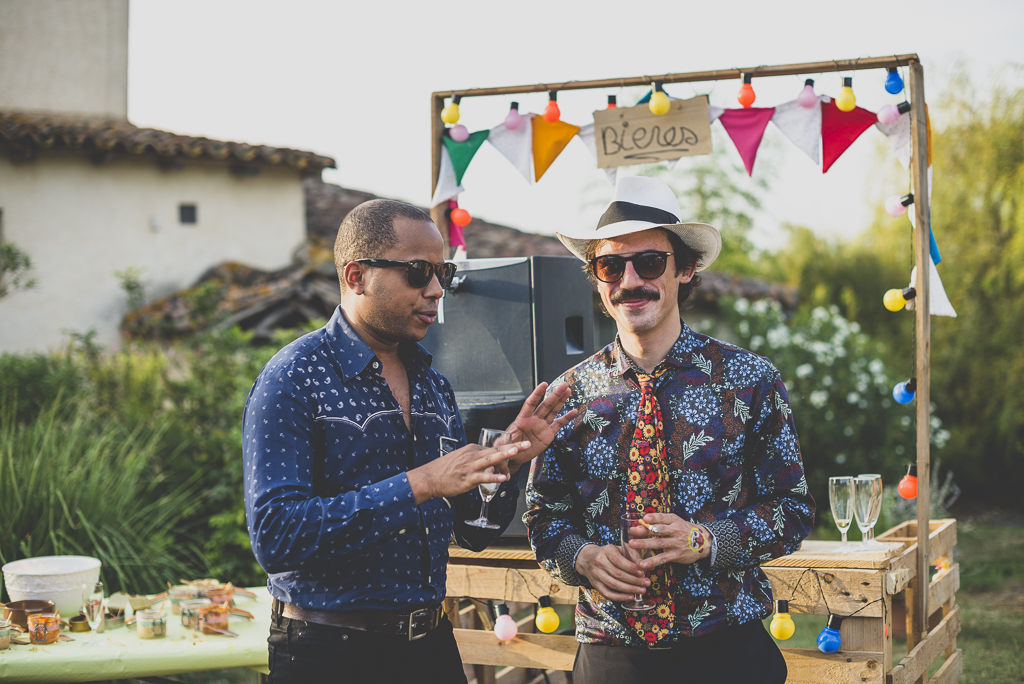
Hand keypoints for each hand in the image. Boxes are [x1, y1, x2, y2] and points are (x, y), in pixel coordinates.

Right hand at [407, 441, 528, 503]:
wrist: (429, 478)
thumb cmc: (444, 470)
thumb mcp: (461, 458)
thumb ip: (475, 459)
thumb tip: (488, 462)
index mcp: (472, 449)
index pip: (494, 449)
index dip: (507, 452)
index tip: (518, 450)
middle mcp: (472, 455)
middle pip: (496, 450)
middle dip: (513, 447)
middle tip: (526, 444)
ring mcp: (470, 467)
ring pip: (490, 459)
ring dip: (504, 456)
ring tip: (516, 452)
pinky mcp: (468, 479)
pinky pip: (483, 477)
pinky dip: (493, 477)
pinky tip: (502, 478)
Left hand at [506, 382, 577, 473]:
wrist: (516, 456)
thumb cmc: (508, 447)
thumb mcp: (504, 443)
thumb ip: (506, 441)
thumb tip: (507, 441)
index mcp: (522, 419)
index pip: (530, 403)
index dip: (537, 394)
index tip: (544, 384)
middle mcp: (533, 420)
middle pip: (546, 405)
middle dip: (554, 394)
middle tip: (563, 385)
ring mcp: (542, 426)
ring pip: (553, 411)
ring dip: (561, 401)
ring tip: (568, 391)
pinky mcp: (548, 434)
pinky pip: (558, 424)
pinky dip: (566, 418)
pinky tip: (573, 411)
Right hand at [575, 544, 649, 601]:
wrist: (588, 558)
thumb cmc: (609, 554)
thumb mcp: (620, 549)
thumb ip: (634, 556)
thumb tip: (648, 566)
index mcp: (607, 551)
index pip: (619, 561)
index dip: (631, 568)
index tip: (642, 573)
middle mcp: (600, 562)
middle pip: (618, 574)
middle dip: (634, 580)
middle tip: (646, 583)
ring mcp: (596, 574)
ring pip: (613, 585)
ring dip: (629, 589)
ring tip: (641, 590)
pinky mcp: (595, 584)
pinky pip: (607, 594)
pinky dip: (619, 597)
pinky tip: (630, 597)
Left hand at [629, 513, 710, 569]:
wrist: (704, 542)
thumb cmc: (684, 530)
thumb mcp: (675, 521)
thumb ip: (661, 521)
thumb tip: (641, 521)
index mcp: (674, 520)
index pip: (663, 518)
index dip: (653, 518)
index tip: (644, 518)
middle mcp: (675, 531)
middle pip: (659, 530)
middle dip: (645, 530)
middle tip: (633, 531)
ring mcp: (676, 543)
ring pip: (659, 543)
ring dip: (645, 544)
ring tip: (632, 545)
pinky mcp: (676, 554)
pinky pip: (663, 558)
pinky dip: (652, 561)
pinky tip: (643, 564)